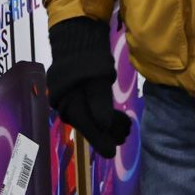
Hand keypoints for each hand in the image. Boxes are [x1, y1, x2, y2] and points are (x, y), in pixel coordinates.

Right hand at [47, 17, 132, 157]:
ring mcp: (72, 102)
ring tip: (126, 129)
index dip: (100, 139)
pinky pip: (92, 112)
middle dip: (107, 134)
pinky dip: (106, 117)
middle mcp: (67, 106)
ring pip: (92, 120)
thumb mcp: (96, 76)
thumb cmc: (86, 58)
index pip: (86, 125)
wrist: (77, 41)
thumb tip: (103, 124)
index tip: (112, 153)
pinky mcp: (79, 98)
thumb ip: (99, 100)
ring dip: (109, 126)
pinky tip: (120, 120)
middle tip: (125, 137)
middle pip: (89, 125)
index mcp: (69, 102)